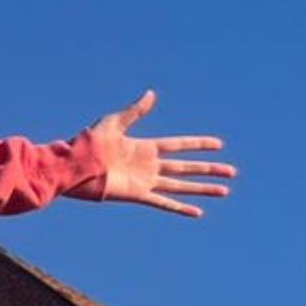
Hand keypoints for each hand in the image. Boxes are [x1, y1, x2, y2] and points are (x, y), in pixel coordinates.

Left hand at [83, 90, 234, 217]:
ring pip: (181, 186)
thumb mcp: (113, 123)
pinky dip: (180, 207)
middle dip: (209, 169)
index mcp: (145, 147)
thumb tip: (151, 93)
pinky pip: (164, 203)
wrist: (74, 167)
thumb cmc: (88, 144)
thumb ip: (135, 111)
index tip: (219, 144)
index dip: (198, 144)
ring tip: (224, 191)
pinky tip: (197, 212)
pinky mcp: (138, 195)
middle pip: (186, 167)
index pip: (179, 145)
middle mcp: (149, 165)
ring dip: (202, 189)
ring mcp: (145, 181)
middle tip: (232, 171)